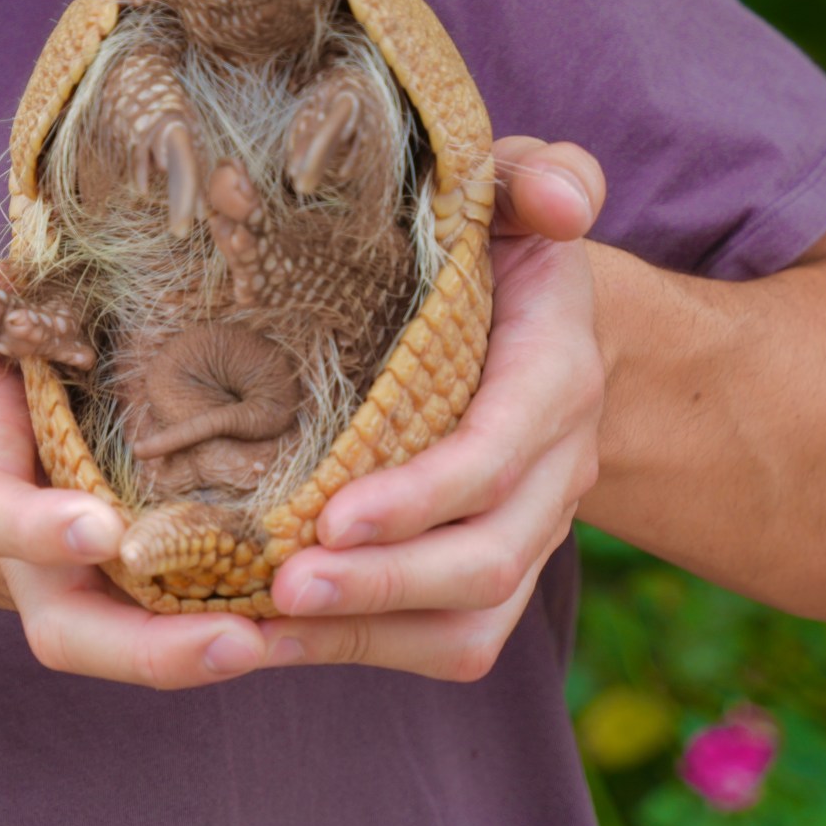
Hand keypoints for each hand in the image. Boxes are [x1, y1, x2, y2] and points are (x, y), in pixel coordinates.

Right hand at [0, 257, 288, 687]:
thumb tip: (5, 289)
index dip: (40, 529)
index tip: (101, 530)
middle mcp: (20, 545)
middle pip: (68, 625)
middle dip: (148, 649)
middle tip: (238, 642)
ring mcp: (63, 570)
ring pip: (120, 638)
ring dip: (197, 652)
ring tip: (288, 641)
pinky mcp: (104, 571)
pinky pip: (156, 612)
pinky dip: (219, 620)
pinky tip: (300, 613)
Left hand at [256, 134, 608, 677]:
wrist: (536, 319)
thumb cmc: (493, 242)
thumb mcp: (512, 188)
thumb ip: (538, 175)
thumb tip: (565, 198)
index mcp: (553, 377)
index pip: (497, 455)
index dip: (423, 495)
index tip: (332, 515)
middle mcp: (553, 472)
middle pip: (484, 561)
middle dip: (382, 583)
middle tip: (278, 585)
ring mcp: (525, 534)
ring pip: (467, 623)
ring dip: (363, 635)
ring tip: (260, 627)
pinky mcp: (487, 574)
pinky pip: (441, 640)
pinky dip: (358, 649)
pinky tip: (265, 637)